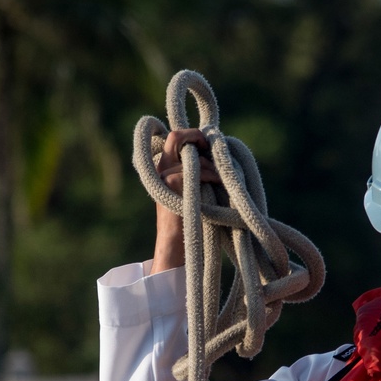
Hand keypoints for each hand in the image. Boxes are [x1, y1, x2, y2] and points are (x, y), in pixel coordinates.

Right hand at [151, 129, 221, 273]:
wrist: (176, 245)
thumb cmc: (190, 221)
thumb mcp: (192, 190)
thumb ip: (197, 170)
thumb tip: (216, 152)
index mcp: (164, 167)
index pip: (174, 137)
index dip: (192, 135)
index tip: (207, 144)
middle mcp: (160, 167)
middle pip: (177, 137)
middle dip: (197, 138)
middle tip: (211, 149)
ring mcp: (163, 174)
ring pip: (193, 155)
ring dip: (211, 166)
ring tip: (220, 181)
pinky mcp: (170, 182)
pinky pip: (197, 170)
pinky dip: (210, 177)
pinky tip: (216, 188)